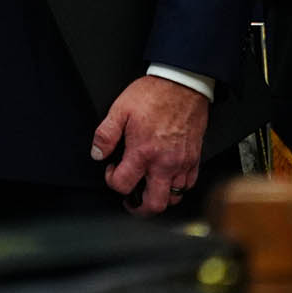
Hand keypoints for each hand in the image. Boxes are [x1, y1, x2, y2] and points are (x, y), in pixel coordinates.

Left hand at [91, 74, 206, 216]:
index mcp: (143, 151)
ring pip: (174, 197)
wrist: (182, 84)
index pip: (124, 185)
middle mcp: (164, 162)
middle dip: (139, 208)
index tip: (112, 171)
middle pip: (154, 204)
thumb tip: (97, 153)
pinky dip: (178, 187)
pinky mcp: (195, 158)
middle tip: (131, 201)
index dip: (113, 181)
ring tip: (149, 187)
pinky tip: (168, 177)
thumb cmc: (154, 94)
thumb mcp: (119, 109)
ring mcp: (182, 162)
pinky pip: (189, 184)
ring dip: (160, 196)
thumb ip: (105, 134)